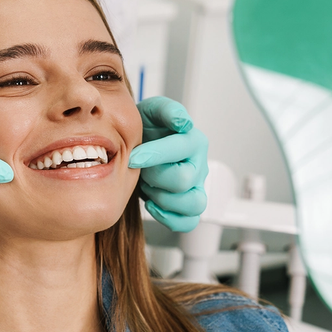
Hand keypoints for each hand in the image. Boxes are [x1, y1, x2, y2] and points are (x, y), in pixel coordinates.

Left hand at [129, 97, 207, 232]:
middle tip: (140, 170)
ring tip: (148, 187)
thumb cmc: (146, 129)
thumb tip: (182, 122)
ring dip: (164, 199)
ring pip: (193, 204)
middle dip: (155, 176)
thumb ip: (167, 110)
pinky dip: (170, 218)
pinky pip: (189, 221)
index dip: (154, 155)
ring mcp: (196, 187)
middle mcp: (198, 165)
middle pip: (183, 180)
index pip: (180, 150)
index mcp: (193, 141)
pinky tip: (152, 204)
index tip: (132, 157)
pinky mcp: (188, 204)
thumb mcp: (152, 111)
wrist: (139, 145)